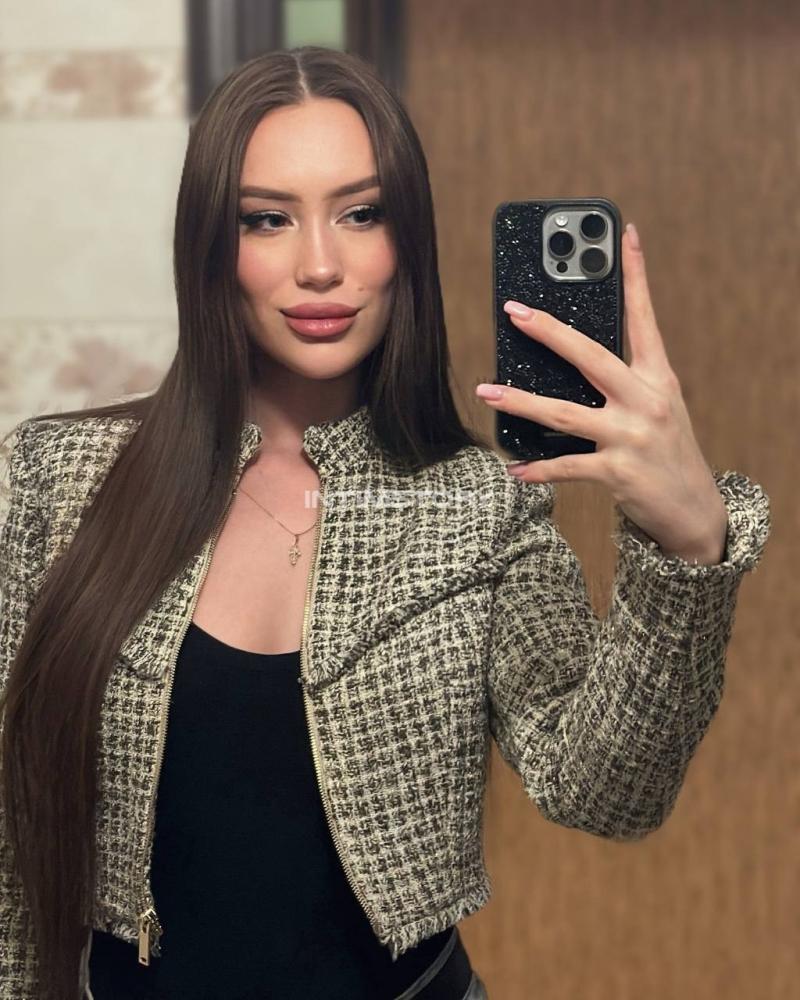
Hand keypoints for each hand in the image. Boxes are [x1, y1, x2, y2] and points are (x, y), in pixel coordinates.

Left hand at [476, 224, 728, 564]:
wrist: (694, 510)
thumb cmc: (668, 450)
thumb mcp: (660, 405)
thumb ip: (627, 378)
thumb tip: (576, 352)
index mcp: (658, 377)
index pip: (644, 317)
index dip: (635, 274)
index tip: (624, 236)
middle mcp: (646, 401)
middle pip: (590, 355)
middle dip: (549, 330)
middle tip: (514, 311)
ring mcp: (630, 436)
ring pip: (563, 412)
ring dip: (520, 401)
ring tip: (487, 390)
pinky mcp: (617, 472)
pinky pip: (566, 465)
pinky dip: (537, 469)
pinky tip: (514, 468)